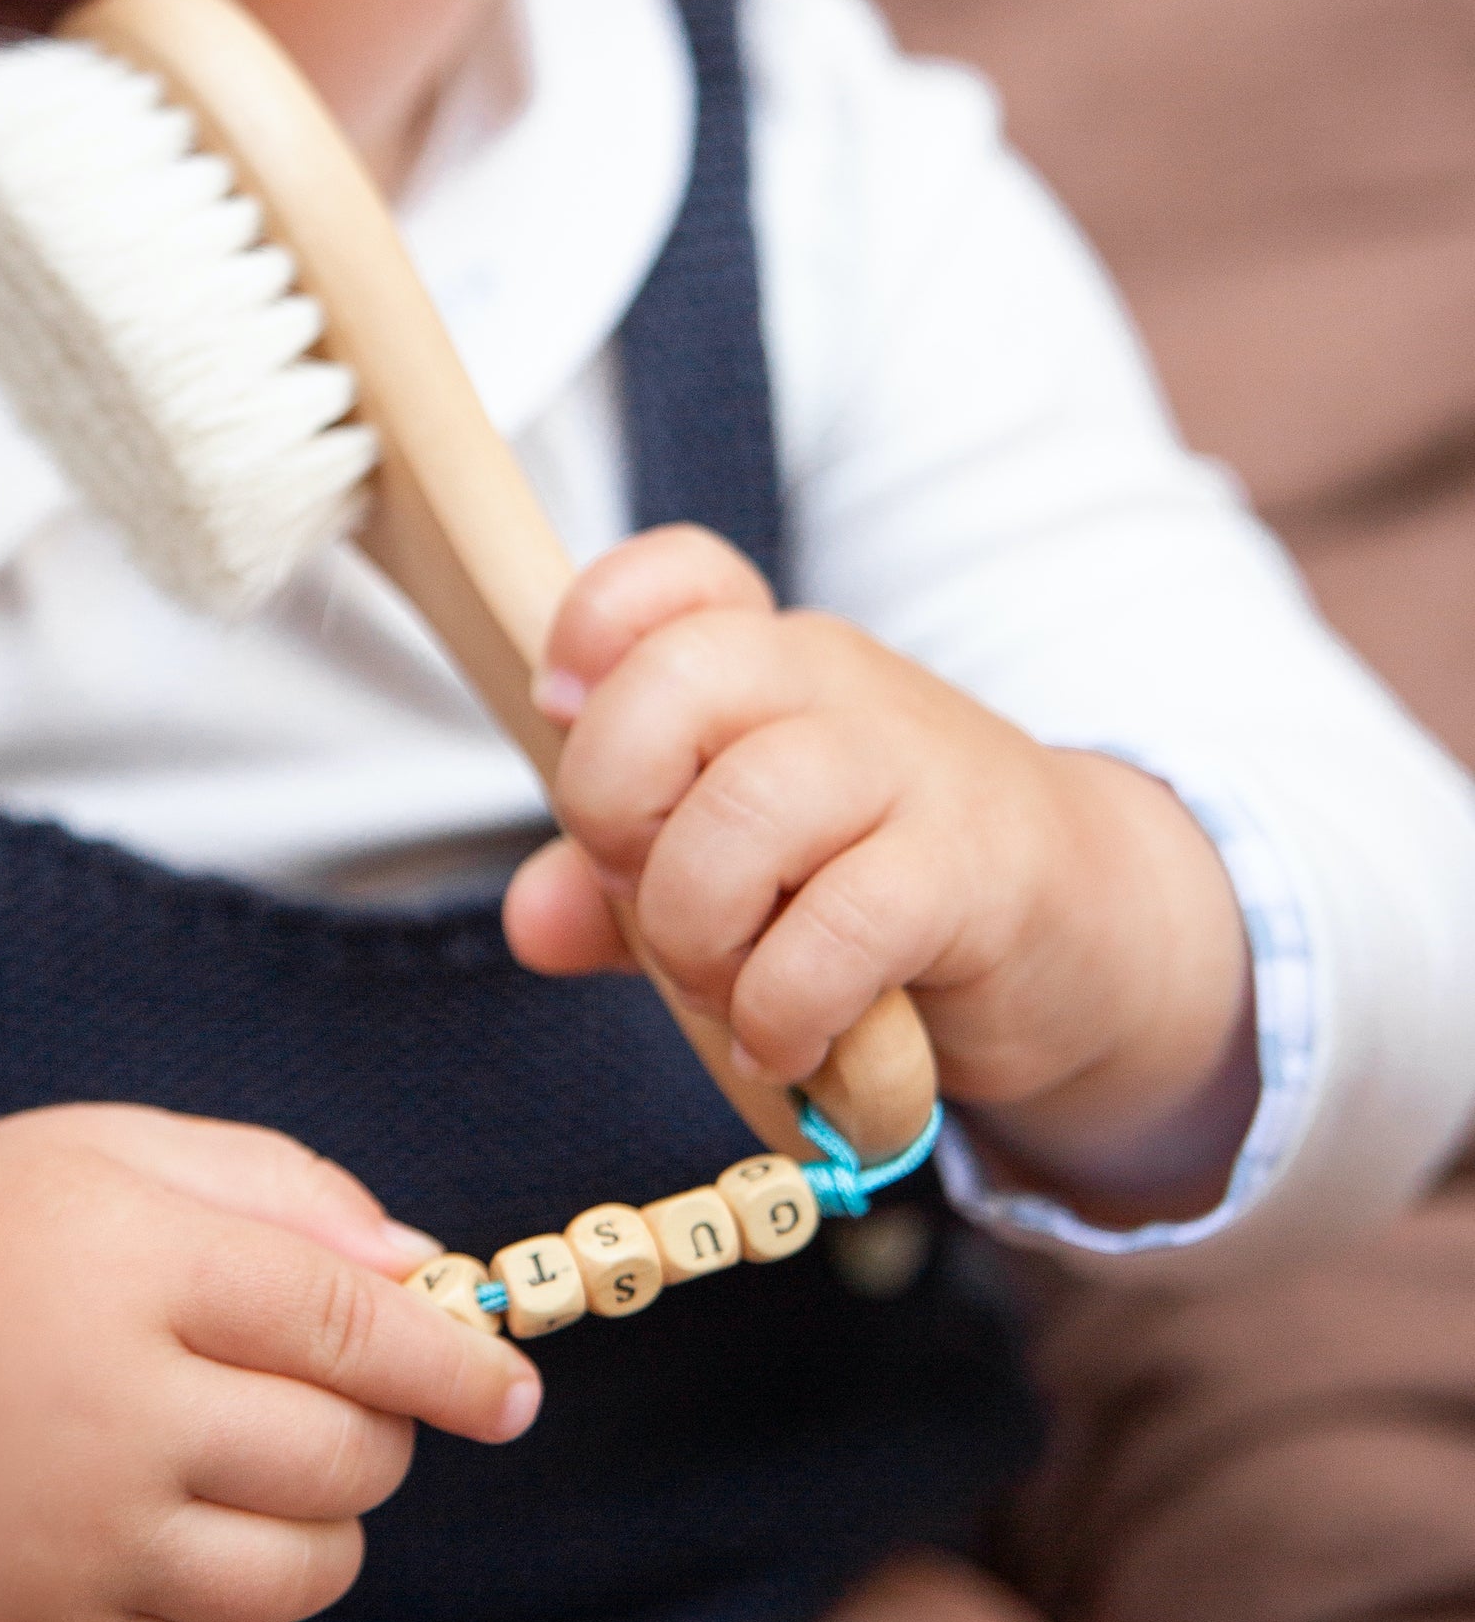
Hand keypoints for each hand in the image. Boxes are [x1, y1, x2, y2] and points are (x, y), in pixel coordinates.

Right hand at [0, 1106, 537, 1621]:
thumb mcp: (119, 1153)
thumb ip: (283, 1190)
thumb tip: (426, 1274)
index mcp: (132, 1265)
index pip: (347, 1323)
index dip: (452, 1360)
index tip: (508, 1388)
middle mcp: (105, 1411)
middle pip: (343, 1455)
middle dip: (376, 1427)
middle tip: (329, 1394)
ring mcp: (72, 1544)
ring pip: (304, 1570)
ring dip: (320, 1522)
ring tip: (250, 1462)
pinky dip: (251, 1620)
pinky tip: (202, 1544)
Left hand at [502, 527, 1255, 1215]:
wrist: (1090, 931)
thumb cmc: (875, 884)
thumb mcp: (734, 872)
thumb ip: (619, 886)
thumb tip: (532, 924)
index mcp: (765, 656)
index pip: (674, 576)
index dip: (593, 630)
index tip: (565, 715)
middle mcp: (832, 683)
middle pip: (675, 681)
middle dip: (617, 808)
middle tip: (650, 896)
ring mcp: (908, 765)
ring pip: (745, 812)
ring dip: (697, 933)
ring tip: (725, 992)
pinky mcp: (970, 871)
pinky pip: (835, 931)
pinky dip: (782, 1009)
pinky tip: (792, 1044)